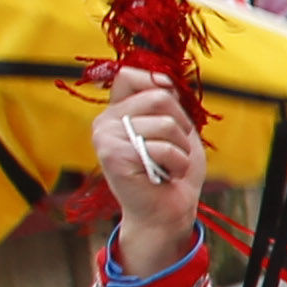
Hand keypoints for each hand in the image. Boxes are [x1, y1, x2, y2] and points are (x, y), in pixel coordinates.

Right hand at [93, 69, 202, 274]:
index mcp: (117, 112)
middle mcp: (105, 122)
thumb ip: (166, 101)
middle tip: (176, 148)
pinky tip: (167, 176)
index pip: (130, 75)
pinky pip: (163, 148)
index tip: (172, 106)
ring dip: (182, 148)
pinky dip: (177, 164)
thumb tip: (164, 80)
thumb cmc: (172, 171)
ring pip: (166, 123)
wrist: (166, 212)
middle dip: (182, 123)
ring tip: (170, 164)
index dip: (158, 82)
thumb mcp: (175, 128)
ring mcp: (106, 138)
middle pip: (158, 97)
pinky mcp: (114, 157)